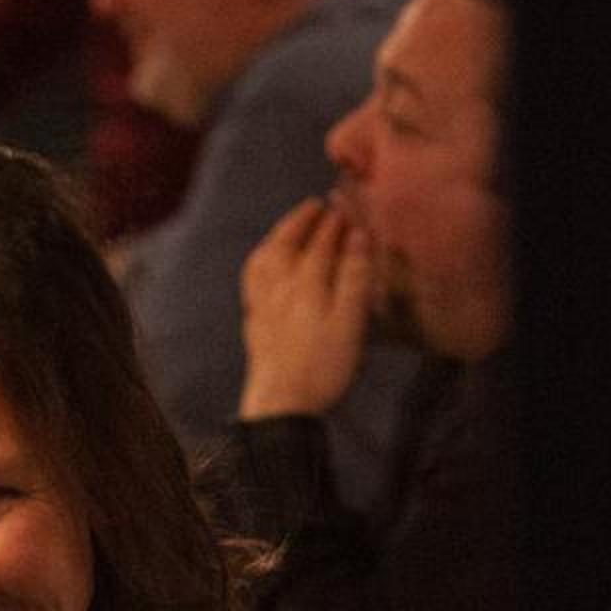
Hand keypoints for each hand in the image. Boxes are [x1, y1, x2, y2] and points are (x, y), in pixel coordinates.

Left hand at [239, 197, 375, 420]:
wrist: (280, 405)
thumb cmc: (322, 367)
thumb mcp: (350, 323)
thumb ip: (354, 277)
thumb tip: (358, 236)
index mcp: (307, 283)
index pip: (322, 243)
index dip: (335, 223)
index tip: (346, 205)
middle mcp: (279, 286)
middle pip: (289, 243)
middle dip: (304, 221)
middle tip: (317, 205)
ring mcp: (262, 303)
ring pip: (266, 257)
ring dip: (279, 236)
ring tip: (290, 226)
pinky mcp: (253, 322)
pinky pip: (252, 280)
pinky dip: (260, 262)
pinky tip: (264, 266)